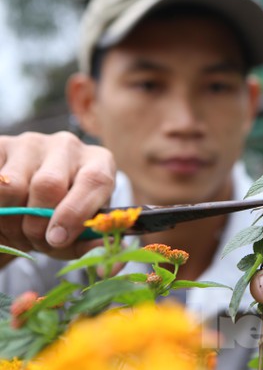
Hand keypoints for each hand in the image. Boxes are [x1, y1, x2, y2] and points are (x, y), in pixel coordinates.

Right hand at [0, 131, 115, 266]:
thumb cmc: (61, 219)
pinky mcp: (1, 145)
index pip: (95, 180)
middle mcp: (69, 146)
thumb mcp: (80, 234)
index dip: (75, 213)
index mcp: (99, 162)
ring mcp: (32, 142)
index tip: (58, 240)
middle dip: (38, 224)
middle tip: (37, 241)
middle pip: (48, 185)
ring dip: (11, 219)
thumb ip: (95, 246)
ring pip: (13, 185)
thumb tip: (110, 262)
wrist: (27, 204)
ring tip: (20, 229)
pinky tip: (4, 213)